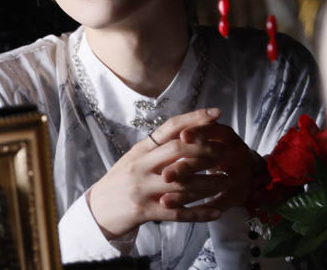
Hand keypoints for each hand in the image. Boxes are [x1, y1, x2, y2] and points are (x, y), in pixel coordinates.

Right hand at [88, 108, 230, 238]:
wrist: (97, 210)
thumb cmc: (120, 182)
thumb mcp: (134, 159)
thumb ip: (157, 148)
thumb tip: (187, 132)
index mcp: (141, 150)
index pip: (170, 128)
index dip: (194, 118)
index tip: (216, 113)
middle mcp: (141, 166)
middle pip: (179, 151)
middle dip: (207, 150)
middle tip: (228, 152)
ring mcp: (143, 189)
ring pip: (183, 183)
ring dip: (210, 183)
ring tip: (229, 181)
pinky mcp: (145, 212)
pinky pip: (178, 213)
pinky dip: (199, 213)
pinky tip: (216, 212)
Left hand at [157, 119, 261, 211]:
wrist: (243, 168)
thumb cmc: (216, 148)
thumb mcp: (207, 136)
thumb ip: (195, 131)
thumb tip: (180, 133)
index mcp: (228, 135)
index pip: (212, 131)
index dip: (197, 133)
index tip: (180, 138)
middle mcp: (238, 153)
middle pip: (210, 160)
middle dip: (185, 169)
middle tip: (165, 176)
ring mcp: (241, 175)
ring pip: (211, 185)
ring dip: (187, 194)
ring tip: (164, 201)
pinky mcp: (239, 194)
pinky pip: (218, 204)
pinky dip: (199, 212)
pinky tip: (186, 215)